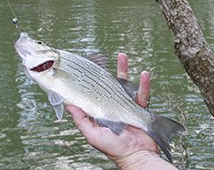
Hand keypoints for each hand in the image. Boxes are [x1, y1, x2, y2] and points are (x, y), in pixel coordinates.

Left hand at [66, 53, 171, 168]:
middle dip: (110, 70)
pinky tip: (144, 75)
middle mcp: (114, 107)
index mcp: (102, 112)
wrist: (136, 156)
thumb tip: (68, 104)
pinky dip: (144, 85)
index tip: (89, 67)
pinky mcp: (140, 110)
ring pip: (126, 85)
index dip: (93, 81)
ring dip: (125, 70)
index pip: (96, 93)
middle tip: (108, 57)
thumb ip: (81, 119)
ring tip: (123, 57)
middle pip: (111, 85)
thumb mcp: (92, 134)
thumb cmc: (114, 149)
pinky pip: (142, 95)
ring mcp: (127, 107)